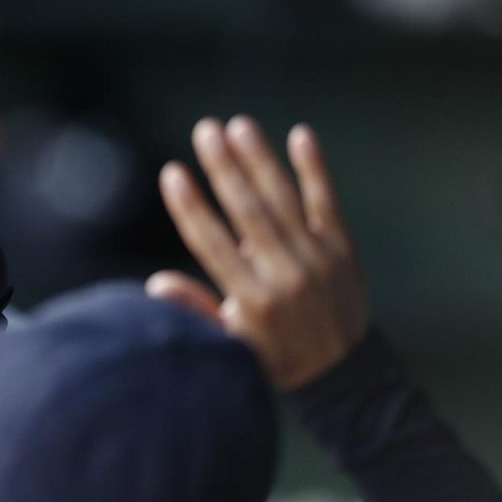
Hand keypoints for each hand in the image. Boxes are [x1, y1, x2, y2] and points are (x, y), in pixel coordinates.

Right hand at [149, 116, 368, 389]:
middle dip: (224, 168)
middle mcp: (286, 277)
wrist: (344, 376)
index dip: (191, 206)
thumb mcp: (228, 345)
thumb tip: (157, 284)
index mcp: (252, 301)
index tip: (173, 173)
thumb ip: (196, 310)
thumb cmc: (273, 357)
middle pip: (248, 212)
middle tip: (204, 130)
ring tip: (239, 125)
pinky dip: (314, 169)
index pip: (213, 244)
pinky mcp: (343, 249)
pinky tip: (300, 136)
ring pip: (284, 200)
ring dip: (260, 160)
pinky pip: (327, 201)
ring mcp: (318, 260)